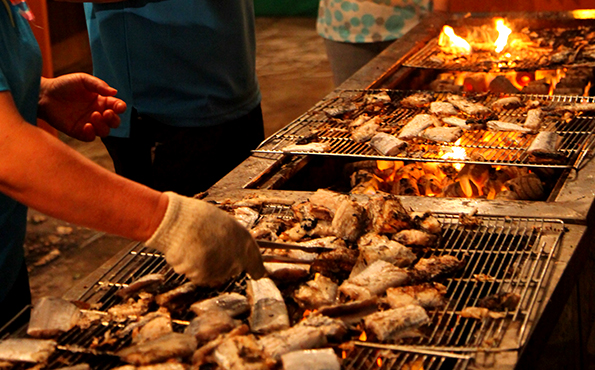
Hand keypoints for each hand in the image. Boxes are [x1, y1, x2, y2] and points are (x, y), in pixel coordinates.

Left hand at [37, 74, 126, 141]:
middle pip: (114, 122)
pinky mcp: (79, 132)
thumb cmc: (64, 85)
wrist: (44, 95)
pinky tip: (86, 125)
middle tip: (106, 113)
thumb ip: (99, 85)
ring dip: (103, 126)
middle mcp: (98, 113)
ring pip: (105, 131)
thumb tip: (115, 92)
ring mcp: (89, 124)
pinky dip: (91, 134)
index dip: (120, 107)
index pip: (117, 106)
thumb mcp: (82, 80)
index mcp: (102, 101)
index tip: (118, 106)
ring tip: (94, 116)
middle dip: (114, 119)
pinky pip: (90, 138)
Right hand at [145, 192, 265, 285]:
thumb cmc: (195, 217)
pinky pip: (198, 277)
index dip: (257, 269)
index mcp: (243, 239)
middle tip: (209, 247)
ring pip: (215, 275)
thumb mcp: (223, 222)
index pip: (256, 262)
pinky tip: (187, 254)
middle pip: (233, 269)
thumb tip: (234, 251)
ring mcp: (220, 268)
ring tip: (194, 247)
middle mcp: (236, 256)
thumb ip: (232, 239)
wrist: (175, 221)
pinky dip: (192, 269)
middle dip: (225, 263)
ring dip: (207, 267)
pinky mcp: (203, 276)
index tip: (258, 274)